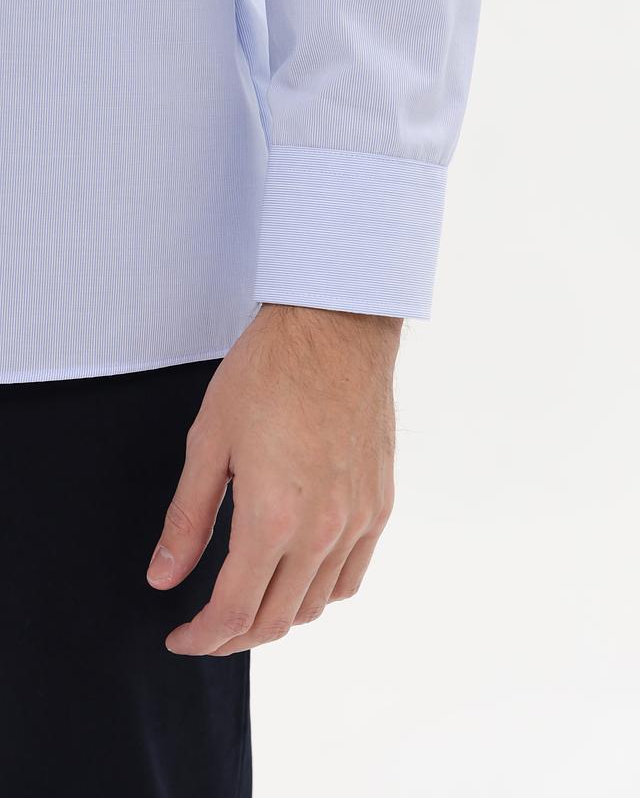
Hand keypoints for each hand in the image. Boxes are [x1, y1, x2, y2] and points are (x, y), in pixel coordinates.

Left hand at [146, 303, 401, 655]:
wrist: (335, 327)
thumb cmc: (268, 371)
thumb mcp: (209, 442)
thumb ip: (187, 520)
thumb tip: (163, 577)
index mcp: (273, 518)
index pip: (234, 611)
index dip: (202, 637)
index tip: (180, 638)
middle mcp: (323, 530)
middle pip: (278, 619)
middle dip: (233, 636)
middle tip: (206, 629)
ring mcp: (359, 519)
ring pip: (318, 604)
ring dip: (278, 617)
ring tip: (248, 603)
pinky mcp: (380, 503)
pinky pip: (352, 574)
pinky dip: (321, 591)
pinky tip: (298, 574)